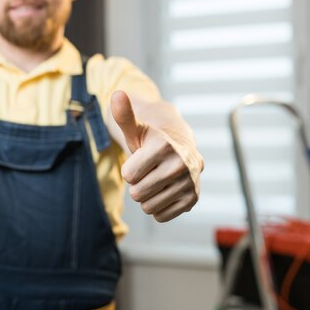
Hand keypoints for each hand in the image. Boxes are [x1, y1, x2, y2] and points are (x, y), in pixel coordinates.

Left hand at [111, 90, 200, 221]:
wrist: (179, 147)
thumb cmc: (150, 140)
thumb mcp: (135, 129)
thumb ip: (124, 114)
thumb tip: (116, 94)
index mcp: (163, 146)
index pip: (128, 175)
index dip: (130, 170)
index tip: (140, 159)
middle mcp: (180, 163)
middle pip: (137, 193)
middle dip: (137, 184)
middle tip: (148, 172)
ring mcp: (189, 182)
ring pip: (148, 207)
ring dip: (147, 197)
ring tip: (157, 180)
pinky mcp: (193, 199)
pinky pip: (160, 216)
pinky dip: (159, 207)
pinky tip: (166, 190)